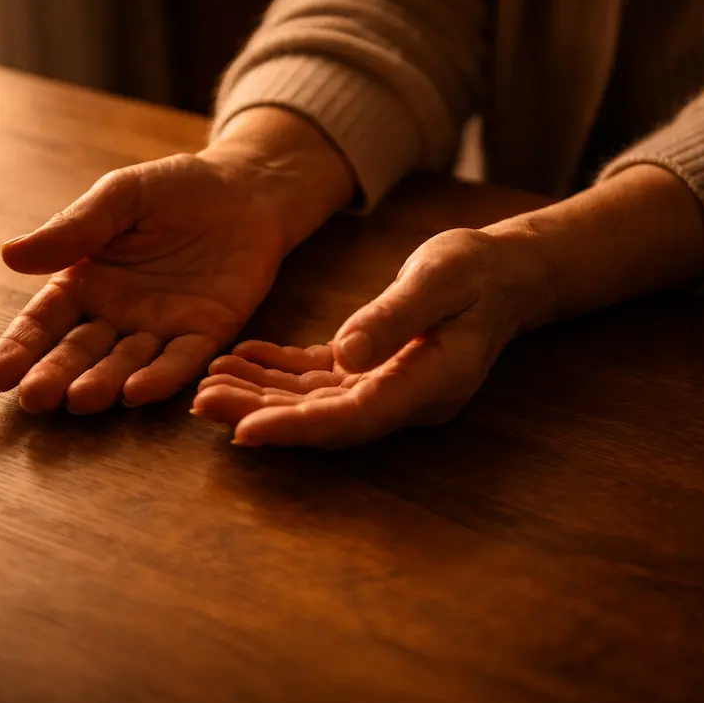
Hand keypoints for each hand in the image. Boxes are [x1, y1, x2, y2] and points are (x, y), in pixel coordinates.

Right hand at [0, 153, 288, 413]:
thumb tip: (10, 257)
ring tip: (82, 399)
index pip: (45, 322)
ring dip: (105, 383)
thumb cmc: (176, 189)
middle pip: (81, 352)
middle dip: (57, 376)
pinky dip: (161, 377)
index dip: (19, 349)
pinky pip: (181, 360)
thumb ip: (75, 228)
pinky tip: (138, 391)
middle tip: (36, 399)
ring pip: (127, 363)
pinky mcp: (207, 333)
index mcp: (87, 282)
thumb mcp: (121, 197)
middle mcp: (119, 314)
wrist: (244, 192)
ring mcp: (163, 328)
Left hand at [193, 227, 548, 447]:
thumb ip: (395, 318)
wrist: (503, 275)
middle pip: (323, 420)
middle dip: (260, 413)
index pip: (352, 419)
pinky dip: (280, 370)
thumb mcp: (440, 280)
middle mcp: (403, 398)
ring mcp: (387, 387)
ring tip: (209, 380)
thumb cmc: (478, 273)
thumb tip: (346, 356)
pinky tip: (244, 354)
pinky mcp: (374, 368)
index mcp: (427, 384)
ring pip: (314, 402)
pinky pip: (320, 378)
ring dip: (261, 393)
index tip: (241, 430)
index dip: (296, 429)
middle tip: (200, 402)